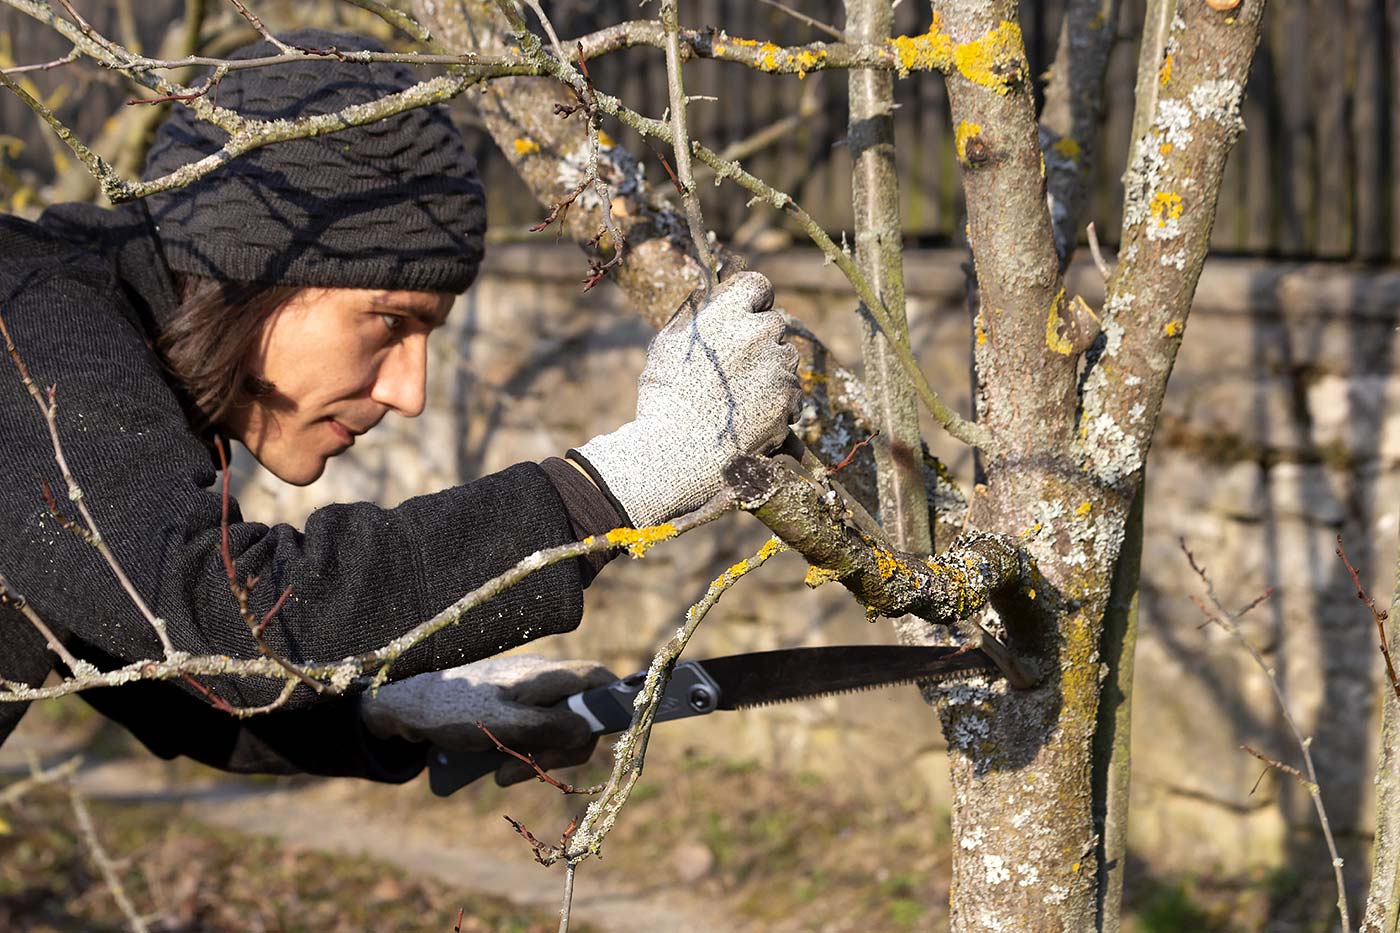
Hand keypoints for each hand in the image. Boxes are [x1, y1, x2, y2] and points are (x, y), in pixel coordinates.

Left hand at [360, 655, 614, 783]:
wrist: (406, 706)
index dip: (612, 700)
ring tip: (501, 773)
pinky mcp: (513, 708)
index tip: (610, 731)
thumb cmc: (451, 711)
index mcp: (542, 675)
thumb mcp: (501, 724)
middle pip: (579, 714)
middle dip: (560, 749)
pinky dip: (524, 752)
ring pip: (557, 729)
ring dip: (538, 756)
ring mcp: (527, 693)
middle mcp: (541, 680)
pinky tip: (498, 765)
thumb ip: (546, 727)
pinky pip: (535, 732)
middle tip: (526, 770)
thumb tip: (587, 731)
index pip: (596, 677)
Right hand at [575, 271, 800, 526]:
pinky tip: (749, 415)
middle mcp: (759, 334)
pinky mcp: (789, 400)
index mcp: (728, 314)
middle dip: (758, 340)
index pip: (758, 285)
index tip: (745, 313)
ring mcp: (778, 368)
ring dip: (770, 370)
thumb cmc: (664, 399)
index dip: (752, 300)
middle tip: (733, 366)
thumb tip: (709, 295)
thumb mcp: (666, 345)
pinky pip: (792, 393)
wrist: (678, 455)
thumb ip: (694, 315)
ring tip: (737, 396)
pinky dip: (778, 401)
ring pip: (785, 359)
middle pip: (773, 324)